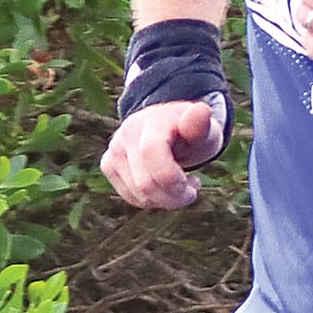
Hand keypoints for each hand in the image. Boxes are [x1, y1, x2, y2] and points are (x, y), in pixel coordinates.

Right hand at [101, 99, 223, 209]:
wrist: (172, 127)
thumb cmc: (193, 132)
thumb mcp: (205, 128)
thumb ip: (201, 124)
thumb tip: (201, 111)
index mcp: (152, 120)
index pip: (151, 153)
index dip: (173, 178)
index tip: (194, 184)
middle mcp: (127, 132)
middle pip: (146, 183)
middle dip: (175, 197)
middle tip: (193, 189)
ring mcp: (114, 149)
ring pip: (139, 195)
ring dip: (166, 200)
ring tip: (181, 185)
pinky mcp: (108, 165)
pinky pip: (131, 197)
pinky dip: (153, 200)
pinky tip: (164, 187)